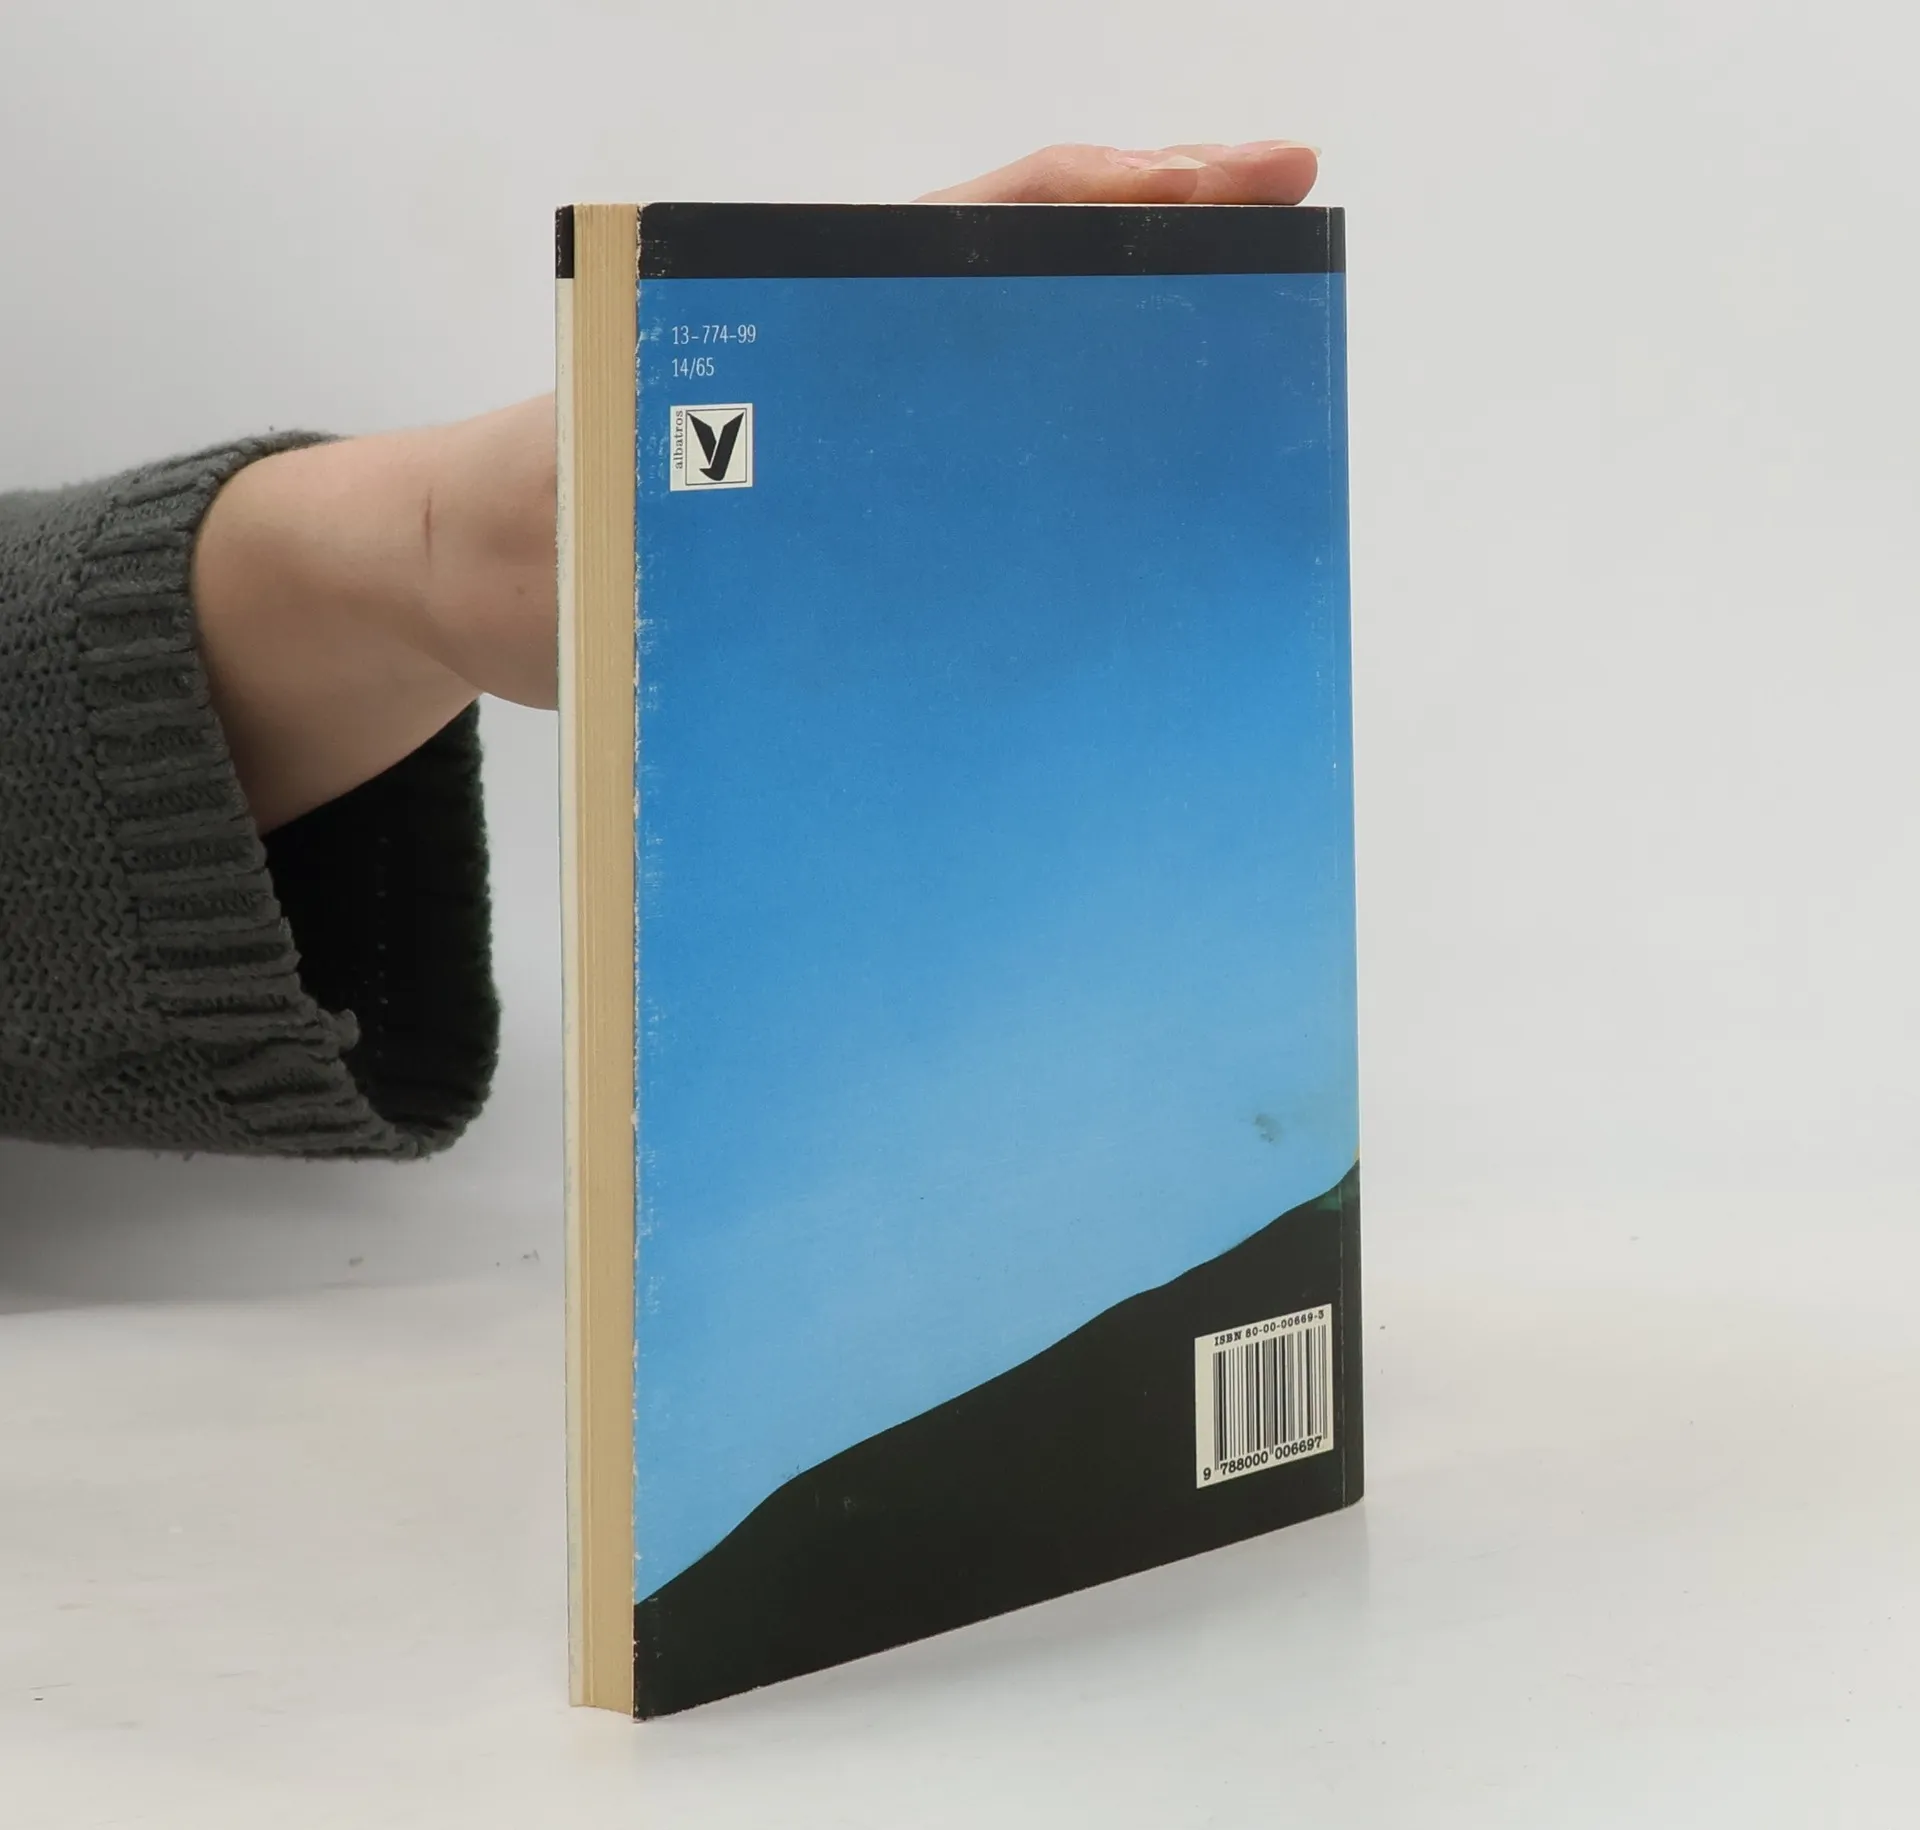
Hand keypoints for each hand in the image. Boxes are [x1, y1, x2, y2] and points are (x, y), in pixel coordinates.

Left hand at [193, 140, 1319, 830]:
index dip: (1119, 195)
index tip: (1240, 177)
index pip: (988, 226)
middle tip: (1287, 258)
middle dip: (1164, 259)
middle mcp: (857, 368)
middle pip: (1034, 291)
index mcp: (809, 317)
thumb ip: (691, 493)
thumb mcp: (602, 485)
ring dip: (1126, 379)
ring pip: (1021, 386)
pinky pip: (985, 495)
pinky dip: (1058, 491)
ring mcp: (870, 440)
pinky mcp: (862, 517)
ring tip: (1244, 399)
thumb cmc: (528, 507)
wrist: (476, 581)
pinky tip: (1123, 533)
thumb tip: (806, 537)